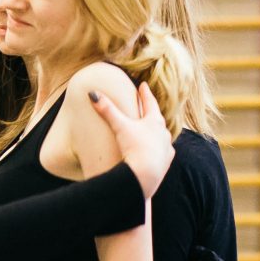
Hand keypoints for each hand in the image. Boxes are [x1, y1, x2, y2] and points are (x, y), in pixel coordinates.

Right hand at [89, 82, 173, 197]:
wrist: (145, 175)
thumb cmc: (135, 147)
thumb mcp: (120, 127)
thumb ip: (107, 110)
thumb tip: (93, 93)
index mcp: (154, 121)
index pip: (150, 102)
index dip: (145, 93)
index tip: (143, 85)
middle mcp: (163, 133)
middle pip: (157, 119)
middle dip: (151, 112)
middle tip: (147, 107)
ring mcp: (166, 148)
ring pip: (162, 136)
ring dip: (156, 132)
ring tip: (151, 131)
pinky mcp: (165, 163)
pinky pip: (164, 153)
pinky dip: (159, 150)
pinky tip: (156, 152)